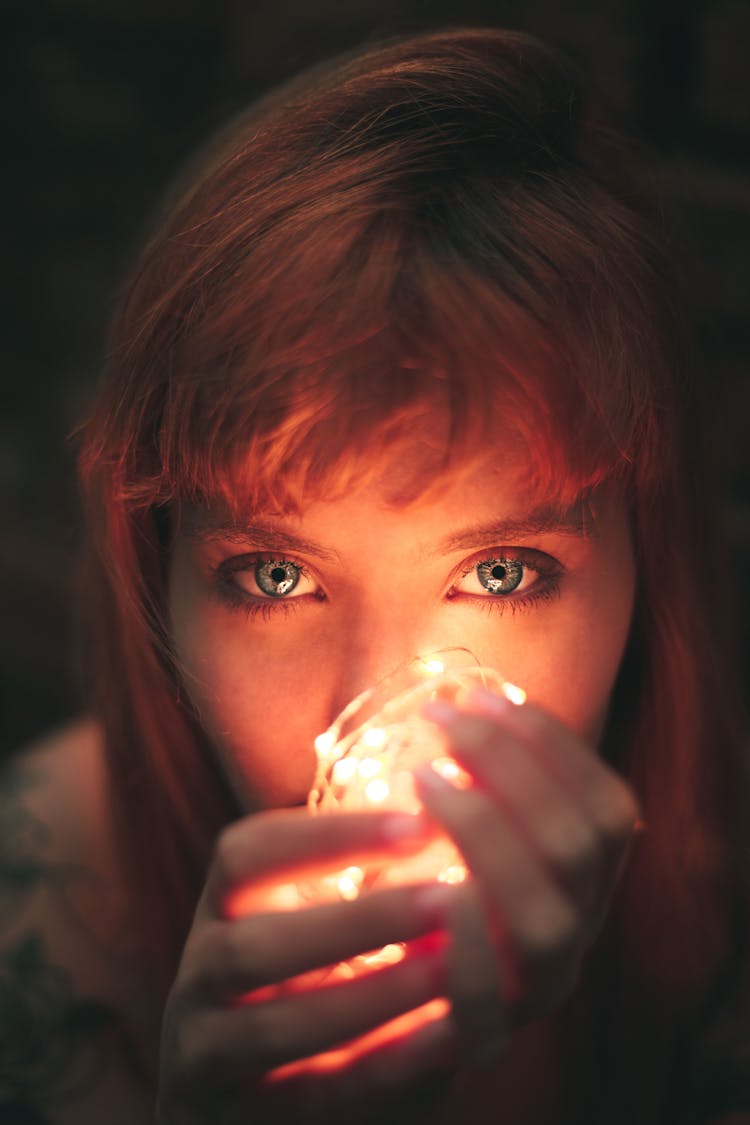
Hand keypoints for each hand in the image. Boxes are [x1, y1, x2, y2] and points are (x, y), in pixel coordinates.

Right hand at [156, 807, 462, 1124]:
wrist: (253, 1101)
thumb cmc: (308, 981)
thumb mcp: (315, 919)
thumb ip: (364, 877)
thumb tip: (451, 820)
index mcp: (220, 909)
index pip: (247, 854)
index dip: (327, 836)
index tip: (419, 821)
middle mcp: (199, 978)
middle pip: (253, 944)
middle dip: (356, 921)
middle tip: (446, 900)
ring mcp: (207, 1058)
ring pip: (276, 1028)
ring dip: (373, 996)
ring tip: (452, 968)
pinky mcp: (242, 1124)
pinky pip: (317, 1098)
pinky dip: (385, 1067)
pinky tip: (447, 1036)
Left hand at [414, 688, 641, 1065]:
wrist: (400, 1012)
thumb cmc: (435, 892)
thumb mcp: (477, 834)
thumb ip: (490, 783)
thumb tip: (462, 697)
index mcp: (591, 881)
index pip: (609, 805)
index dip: (552, 744)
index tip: (482, 693)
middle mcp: (579, 930)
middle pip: (578, 844)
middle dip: (509, 765)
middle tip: (441, 719)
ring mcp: (538, 988)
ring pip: (545, 917)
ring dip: (485, 832)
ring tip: (421, 776)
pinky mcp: (482, 1038)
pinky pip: (488, 999)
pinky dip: (465, 938)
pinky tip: (431, 883)